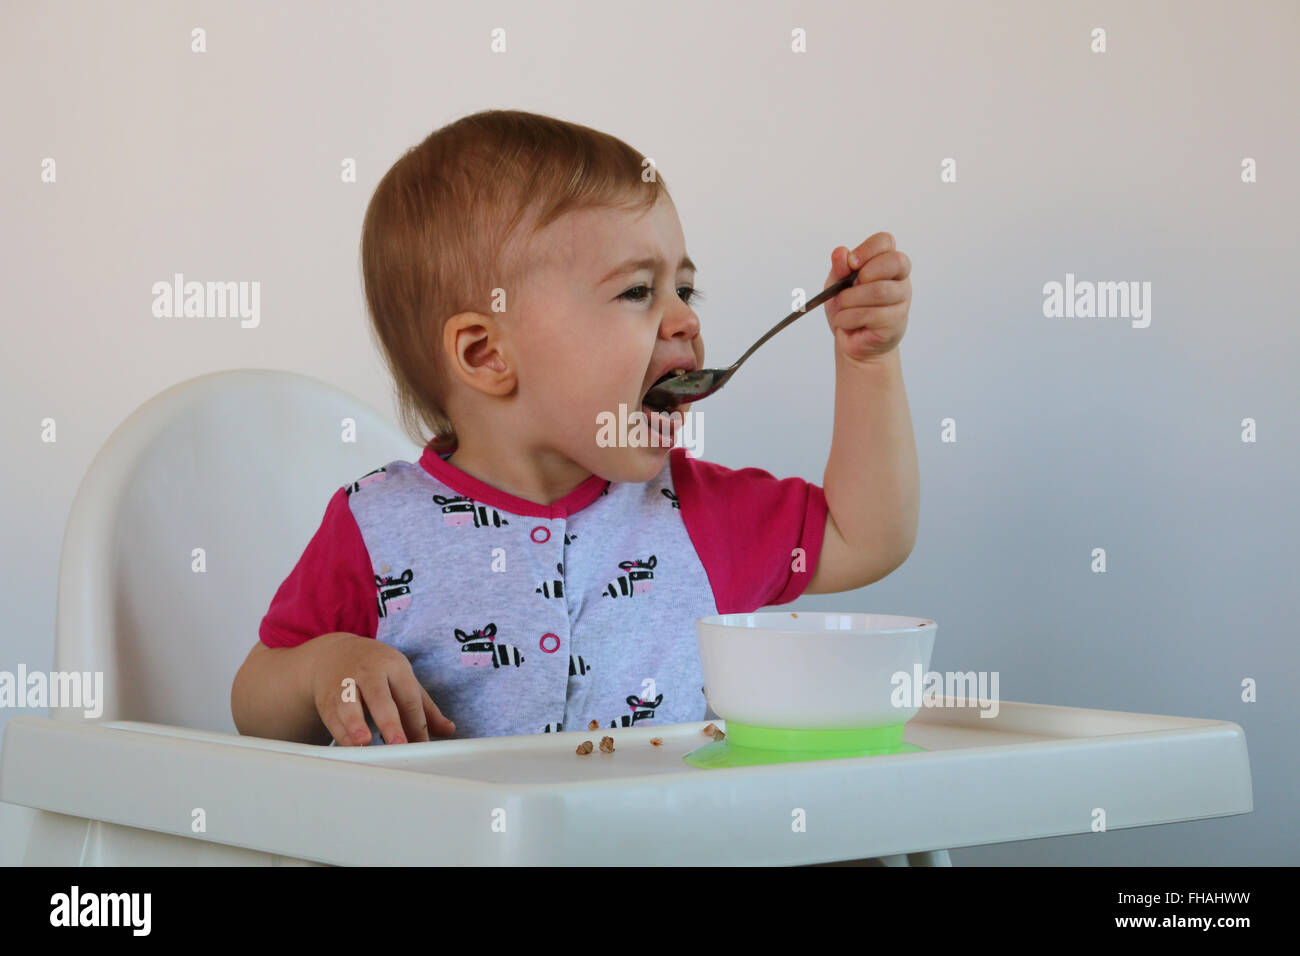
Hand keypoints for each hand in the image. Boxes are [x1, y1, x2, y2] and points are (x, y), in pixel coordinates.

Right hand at [308, 632, 455, 744]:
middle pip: (380, 698)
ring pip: (349, 705)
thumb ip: (425, 707)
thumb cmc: (378, 672)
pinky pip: (333, 718)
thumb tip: (449, 731)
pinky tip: (351, 749)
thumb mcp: (403, 680)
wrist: (334, 654)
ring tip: (364, 742)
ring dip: (355, 724)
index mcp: (394, 667)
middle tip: (399, 744)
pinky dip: (341, 735)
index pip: (409, 698)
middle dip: (389, 722)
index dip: (417, 724)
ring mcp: (345, 685)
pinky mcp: (326, 700)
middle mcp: (369, 673)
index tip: (423, 747)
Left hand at [823, 232, 911, 364]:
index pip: (886, 241)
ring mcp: (902, 301)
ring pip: (880, 291)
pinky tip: (845, 322)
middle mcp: (900, 279)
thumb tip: (841, 252)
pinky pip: (872, 314)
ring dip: (851, 299)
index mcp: (886, 262)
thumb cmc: (847, 307)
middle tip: (850, 286)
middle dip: (865, 272)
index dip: (867, 249)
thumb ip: (839, 268)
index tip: (850, 263)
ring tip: (842, 307)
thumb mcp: (836, 284)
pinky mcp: (897, 323)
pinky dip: (849, 318)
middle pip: (895, 262)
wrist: (850, 339)